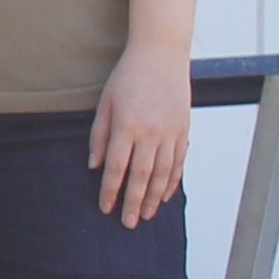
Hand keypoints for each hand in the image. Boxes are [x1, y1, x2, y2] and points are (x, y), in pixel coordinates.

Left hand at [90, 44, 191, 227]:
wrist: (161, 55)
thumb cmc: (128, 76)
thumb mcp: (105, 102)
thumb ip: (99, 135)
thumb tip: (94, 166)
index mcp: (126, 126)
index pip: (116, 168)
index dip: (110, 191)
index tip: (105, 208)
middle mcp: (150, 133)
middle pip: (141, 177)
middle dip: (133, 202)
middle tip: (128, 223)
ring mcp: (171, 133)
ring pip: (163, 174)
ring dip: (153, 198)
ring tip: (145, 215)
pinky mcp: (184, 131)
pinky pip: (178, 163)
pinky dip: (172, 182)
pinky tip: (164, 195)